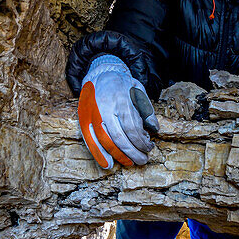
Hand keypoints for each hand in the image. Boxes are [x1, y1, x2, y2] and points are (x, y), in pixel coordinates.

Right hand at [78, 55, 159, 169]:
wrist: (100, 74)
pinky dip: (98, 154)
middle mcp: (104, 107)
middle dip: (132, 152)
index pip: (131, 126)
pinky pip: (90, 140)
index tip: (149, 147)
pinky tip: (108, 164)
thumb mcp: (139, 91)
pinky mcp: (84, 120)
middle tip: (143, 160)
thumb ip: (146, 109)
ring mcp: (92, 114)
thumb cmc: (122, 85)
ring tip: (130, 163)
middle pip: (118, 137)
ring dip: (119, 155)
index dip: (141, 141)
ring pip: (105, 141)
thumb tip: (154, 129)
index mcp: (120, 99)